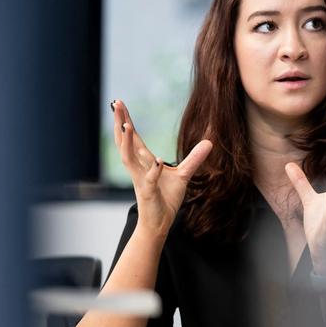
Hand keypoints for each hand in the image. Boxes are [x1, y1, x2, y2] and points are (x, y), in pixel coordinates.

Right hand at [112, 100, 212, 236]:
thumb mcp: (183, 175)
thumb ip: (194, 158)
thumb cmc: (165, 198)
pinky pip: (149, 181)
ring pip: (129, 159)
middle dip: (120, 123)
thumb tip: (209, 142)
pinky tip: (158, 160)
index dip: (126, 120)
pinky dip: (153, 171)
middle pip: (124, 142)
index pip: (133, 138)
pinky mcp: (148, 194)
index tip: (118, 103)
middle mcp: (138, 168)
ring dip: (127, 142)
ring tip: (127, 126)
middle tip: (115, 104)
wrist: (160, 223)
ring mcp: (141, 180)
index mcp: (143, 161)